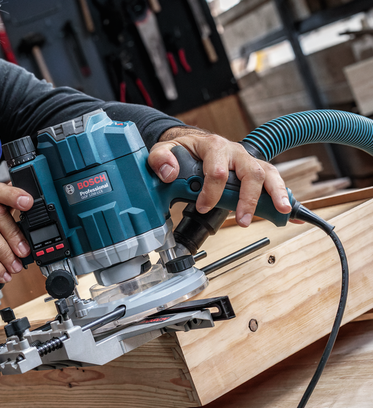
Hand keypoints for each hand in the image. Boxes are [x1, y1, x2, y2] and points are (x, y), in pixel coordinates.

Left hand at [148, 127, 291, 226]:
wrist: (193, 144)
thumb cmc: (182, 150)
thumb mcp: (164, 150)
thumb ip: (161, 159)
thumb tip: (169, 173)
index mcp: (213, 146)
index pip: (217, 170)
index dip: (211, 192)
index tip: (203, 207)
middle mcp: (235, 152)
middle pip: (250, 172)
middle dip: (248, 198)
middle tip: (242, 219)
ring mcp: (247, 161)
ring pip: (268, 174)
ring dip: (275, 194)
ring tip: (281, 212)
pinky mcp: (255, 170)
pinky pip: (273, 181)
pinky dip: (284, 196)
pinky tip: (291, 213)